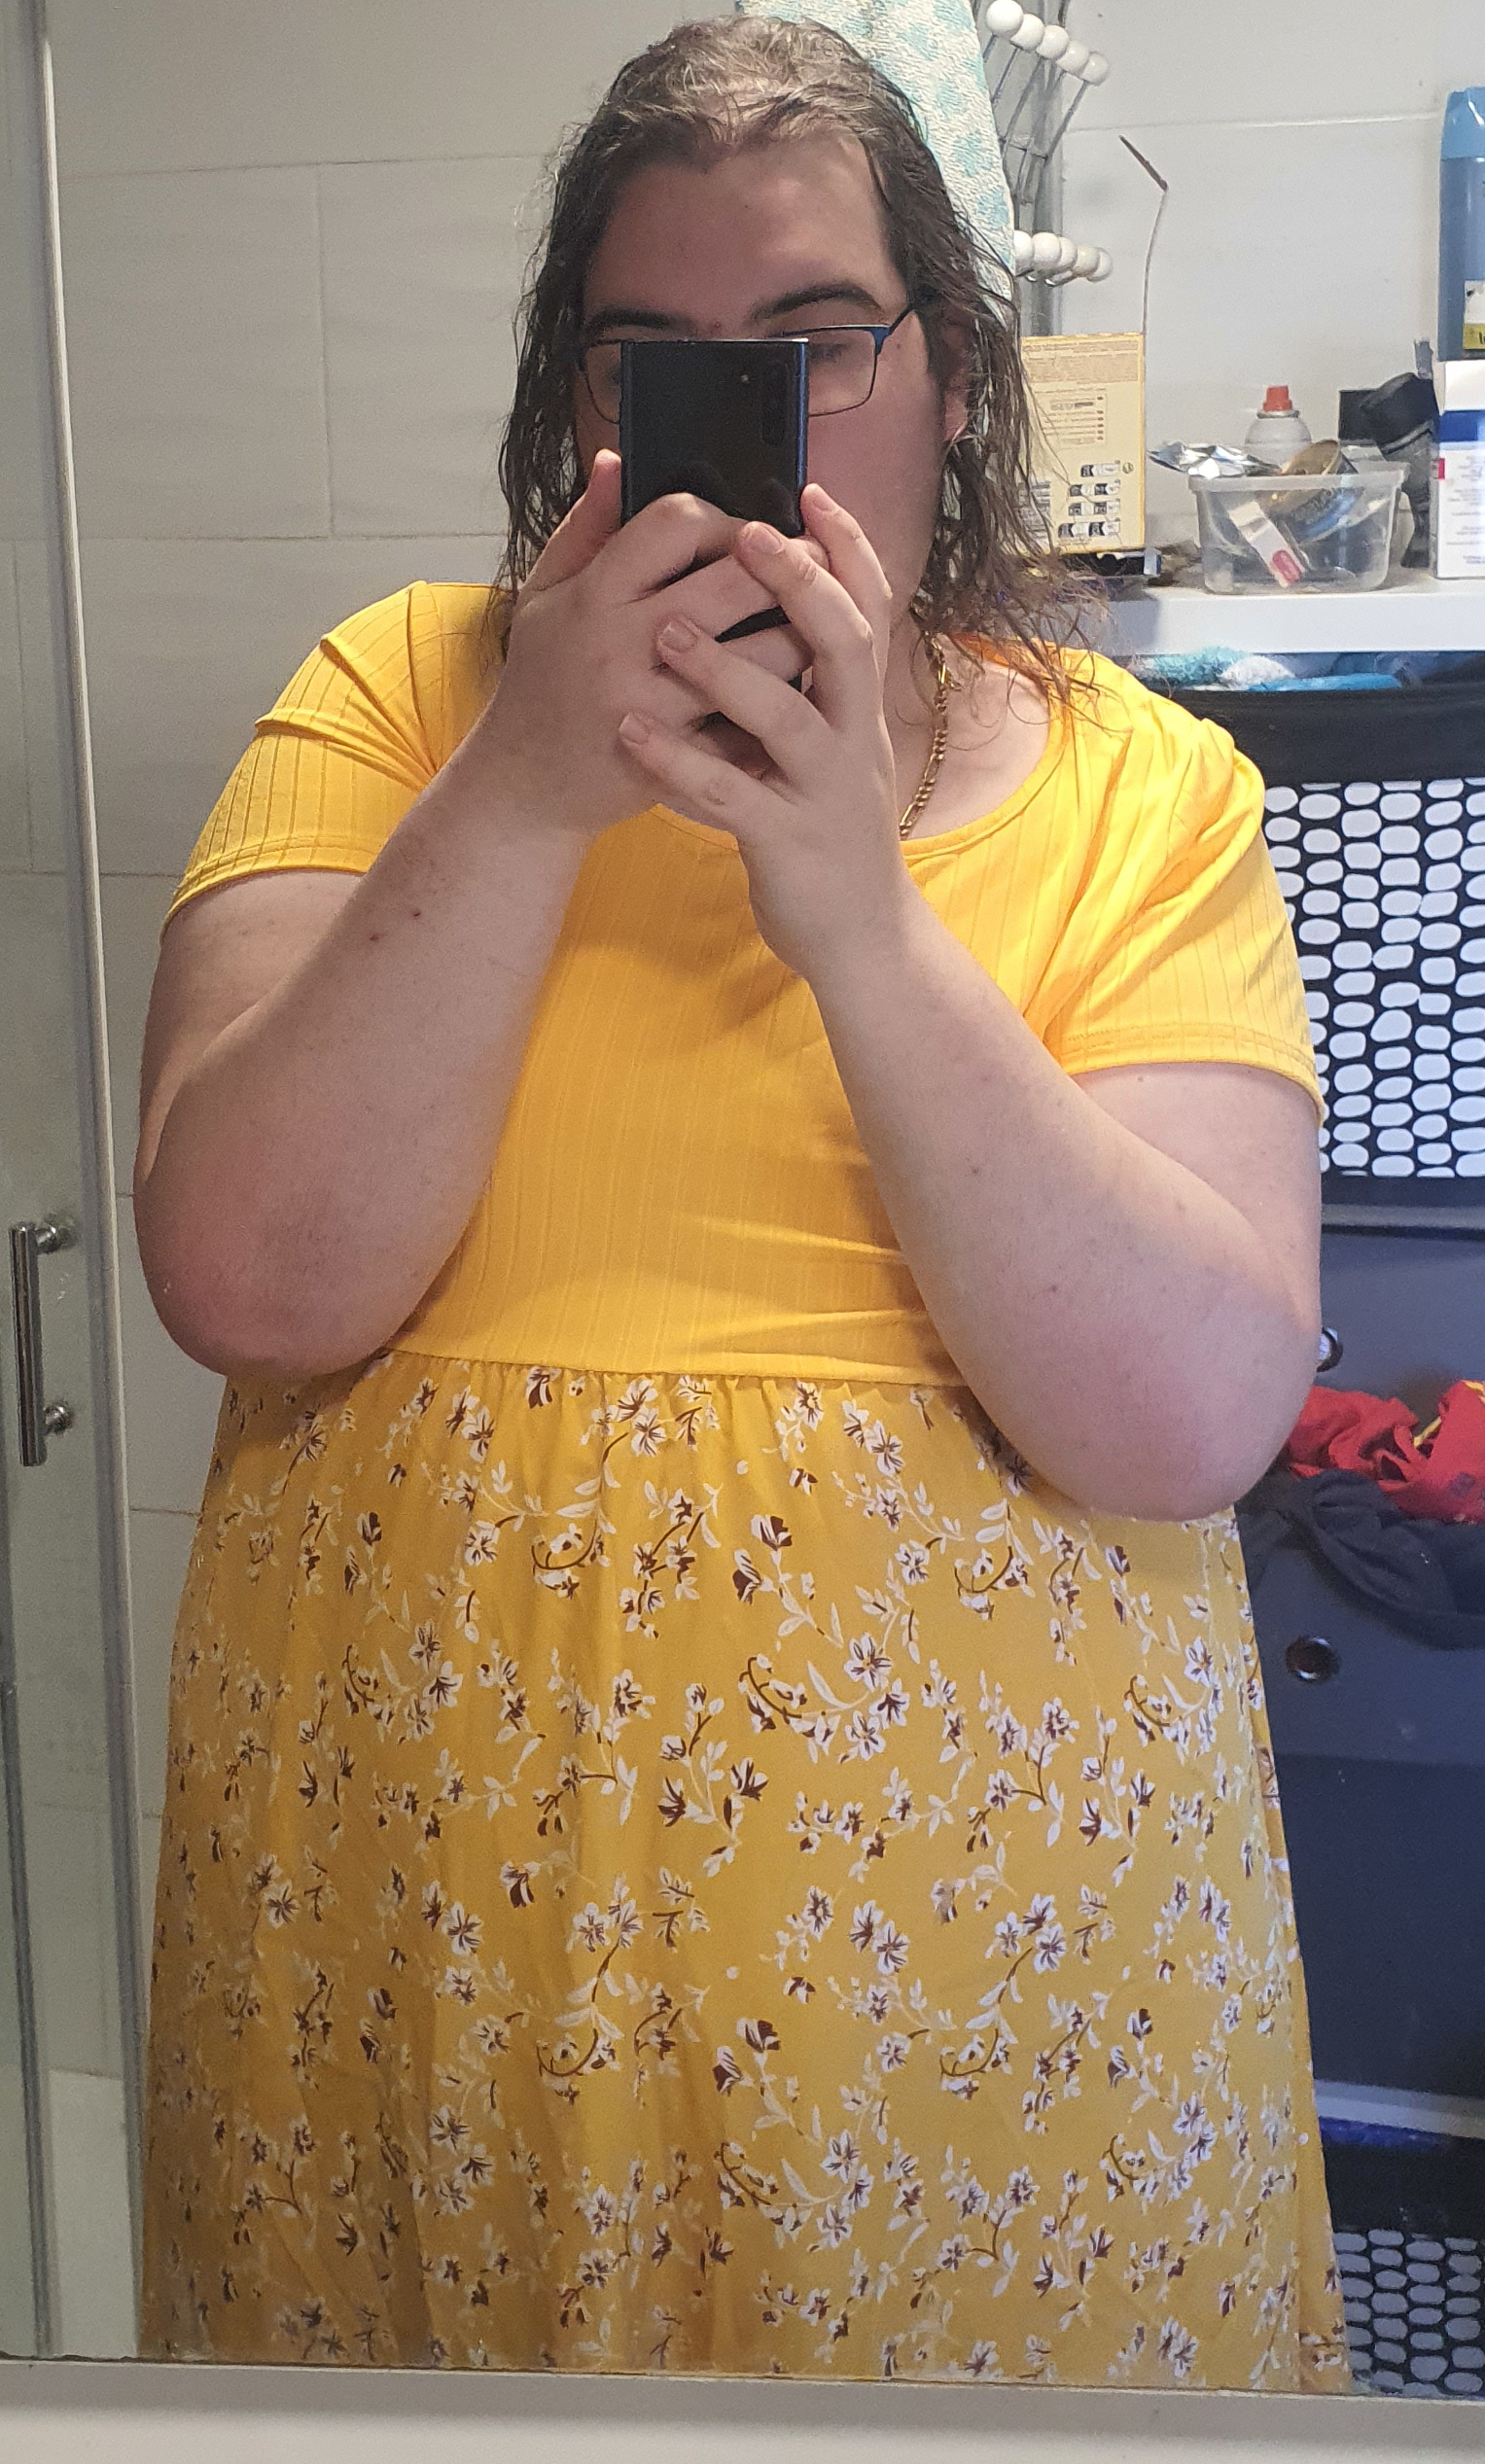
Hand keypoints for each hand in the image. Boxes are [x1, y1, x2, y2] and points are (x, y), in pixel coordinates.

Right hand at [472, 450, 821, 841]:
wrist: (524, 784)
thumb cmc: (539, 681)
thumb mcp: (543, 594)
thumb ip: (584, 528)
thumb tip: (614, 461)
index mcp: (595, 594)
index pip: (678, 522)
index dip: (726, 516)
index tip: (745, 533)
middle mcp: (624, 645)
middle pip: (733, 582)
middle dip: (787, 565)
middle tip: (814, 563)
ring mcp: (655, 705)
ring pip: (759, 658)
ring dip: (801, 637)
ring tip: (818, 627)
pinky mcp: (679, 758)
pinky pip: (752, 724)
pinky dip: (780, 706)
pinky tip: (797, 693)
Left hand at [614, 483, 911, 977]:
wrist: (860, 935)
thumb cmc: (824, 828)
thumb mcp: (827, 748)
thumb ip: (805, 682)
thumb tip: (771, 611)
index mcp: (860, 709)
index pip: (869, 610)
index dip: (847, 550)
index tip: (810, 492)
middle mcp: (856, 739)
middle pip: (845, 645)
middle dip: (800, 584)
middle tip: (747, 535)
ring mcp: (827, 792)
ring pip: (790, 719)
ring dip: (729, 669)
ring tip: (666, 632)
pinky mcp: (790, 844)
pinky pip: (734, 798)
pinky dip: (682, 763)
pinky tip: (632, 735)